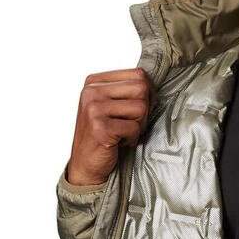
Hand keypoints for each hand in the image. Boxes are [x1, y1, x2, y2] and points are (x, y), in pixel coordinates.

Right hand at [66, 67, 154, 186]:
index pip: (138, 74)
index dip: (148, 94)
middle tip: (133, 124)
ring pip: (141, 108)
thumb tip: (153, 84)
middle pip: (142, 89)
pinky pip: (134, 127)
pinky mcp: (100, 127)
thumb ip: (126, 91)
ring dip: (139, 126)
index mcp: (94, 82)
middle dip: (145, 111)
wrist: (86, 164)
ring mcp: (94, 108)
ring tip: (124, 133)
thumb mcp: (110, 106)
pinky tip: (119, 143)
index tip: (140, 110)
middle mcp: (92, 92)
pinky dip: (133, 139)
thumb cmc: (103, 135)